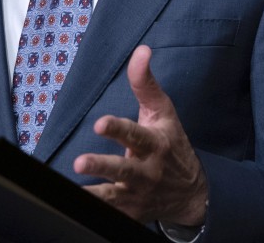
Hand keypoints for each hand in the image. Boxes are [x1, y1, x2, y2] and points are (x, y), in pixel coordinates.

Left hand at [73, 45, 207, 225]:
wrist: (191, 193)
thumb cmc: (172, 145)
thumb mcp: (163, 112)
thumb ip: (146, 83)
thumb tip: (141, 49)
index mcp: (154, 144)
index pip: (134, 134)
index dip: (117, 129)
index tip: (100, 122)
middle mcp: (146, 170)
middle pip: (121, 169)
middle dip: (101, 166)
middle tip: (80, 162)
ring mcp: (137, 194)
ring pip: (112, 197)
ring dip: (93, 195)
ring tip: (73, 191)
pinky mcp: (129, 212)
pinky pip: (109, 214)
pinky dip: (92, 213)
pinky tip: (72, 208)